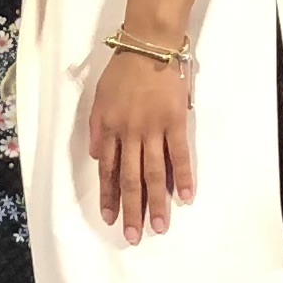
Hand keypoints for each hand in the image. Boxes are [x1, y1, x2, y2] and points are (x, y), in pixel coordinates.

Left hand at [86, 43, 197, 239]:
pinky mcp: (175, 123)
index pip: (109, 171)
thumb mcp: (99, 99)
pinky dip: (182, 177)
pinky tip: (185, 197)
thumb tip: (99, 157)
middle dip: (132, 209)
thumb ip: (97, 129)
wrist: (148, 46)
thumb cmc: (123, 71)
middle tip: (133, 235)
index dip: (110, 196)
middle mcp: (130, 134)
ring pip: (153, 173)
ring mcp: (153, 130)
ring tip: (160, 227)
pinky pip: (179, 155)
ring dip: (157, 202)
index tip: (110, 218)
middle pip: (130, 179)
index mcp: (110, 129)